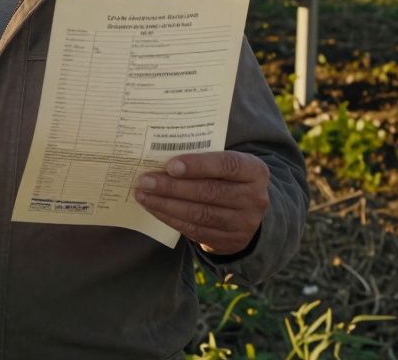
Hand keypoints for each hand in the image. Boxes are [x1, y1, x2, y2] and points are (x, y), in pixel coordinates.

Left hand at [134, 151, 270, 254]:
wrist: (247, 211)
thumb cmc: (226, 178)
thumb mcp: (225, 163)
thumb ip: (202, 157)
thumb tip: (160, 156)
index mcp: (254, 171)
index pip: (227, 165)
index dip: (198, 165)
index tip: (170, 166)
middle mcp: (255, 198)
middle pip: (209, 192)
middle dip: (172, 187)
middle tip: (145, 181)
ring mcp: (244, 223)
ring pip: (200, 214)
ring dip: (166, 204)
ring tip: (143, 195)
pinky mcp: (230, 241)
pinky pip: (195, 230)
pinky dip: (171, 218)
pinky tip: (154, 208)